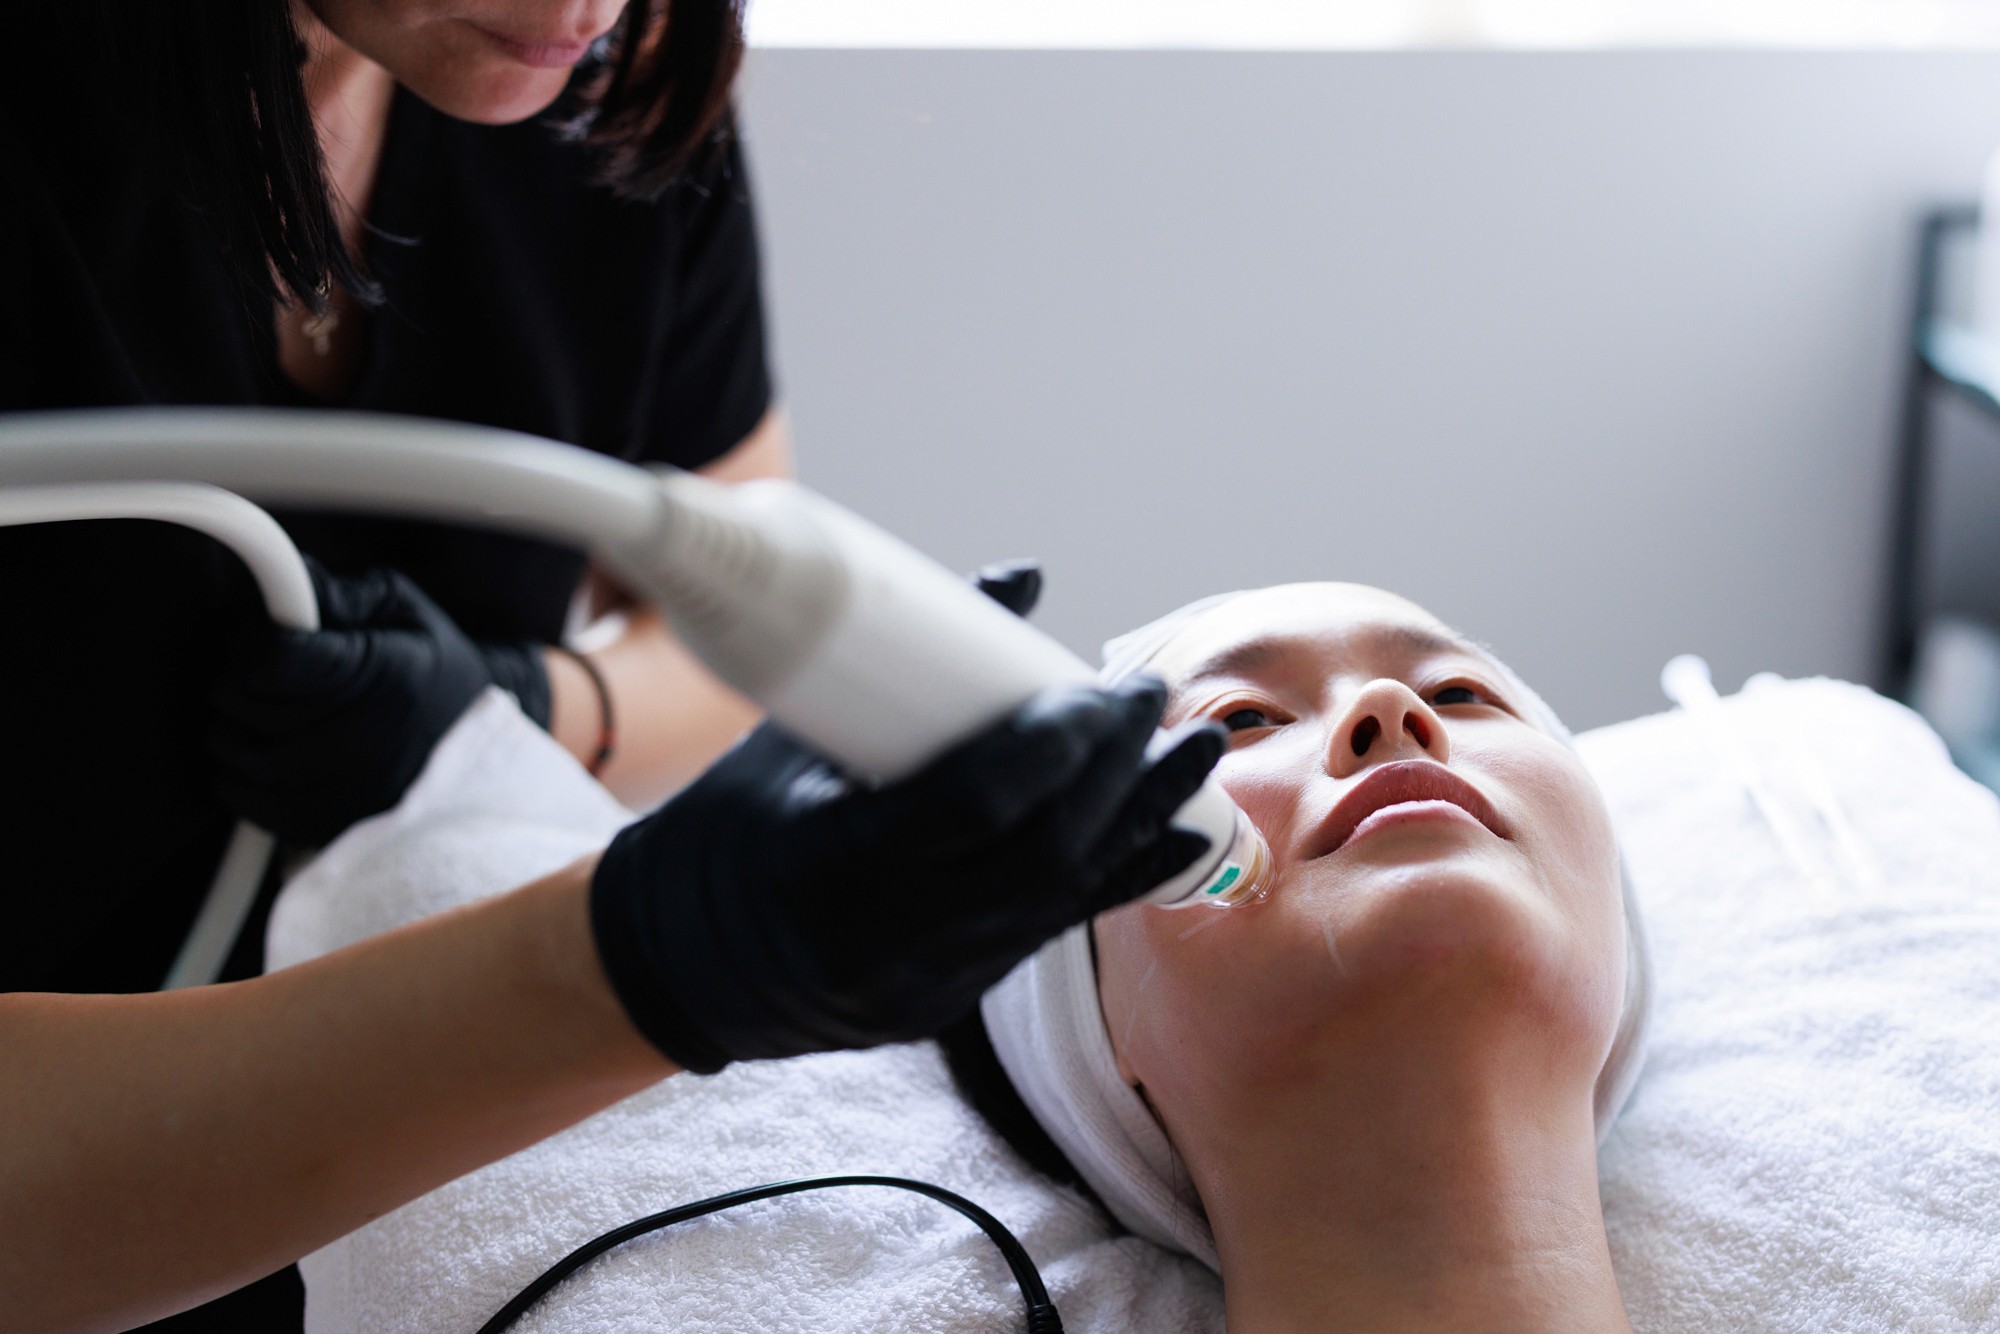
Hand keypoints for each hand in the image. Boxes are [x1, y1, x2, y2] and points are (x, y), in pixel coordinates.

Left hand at [208, 558, 549, 845]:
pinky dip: (236, 771)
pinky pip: (242, 798)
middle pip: (242, 702)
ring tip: (264, 706)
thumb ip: (346, 593)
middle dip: (237, 674)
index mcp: (385, 678)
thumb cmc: (433, 672)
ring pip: (233, 750)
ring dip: (230, 723)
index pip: (274, 659)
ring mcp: (343, 791)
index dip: (254, 636)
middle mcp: (363, 741)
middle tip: (265, 667)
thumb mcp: (407, 612)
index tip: (273, 630)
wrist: (479, 751)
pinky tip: (266, 749)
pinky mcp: (326, 827)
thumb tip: (290, 575)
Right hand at [588, 664, 1224, 1072]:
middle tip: (1152, 703)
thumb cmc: (729, 828)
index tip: (1100, 686)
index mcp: (826, 862)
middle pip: (1040, 853)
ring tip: (1198, 758)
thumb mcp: (793, 738)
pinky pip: (1049, 931)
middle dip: (1115, 773)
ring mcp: (922, 982)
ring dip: (1138, 821)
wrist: (682, 961)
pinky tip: (1171, 832)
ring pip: (1060, 900)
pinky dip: (1113, 873)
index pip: (973, 805)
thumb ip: (904, 666)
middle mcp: (884, 935)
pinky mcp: (950, 1001)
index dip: (1053, 744)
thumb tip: (1022, 577)